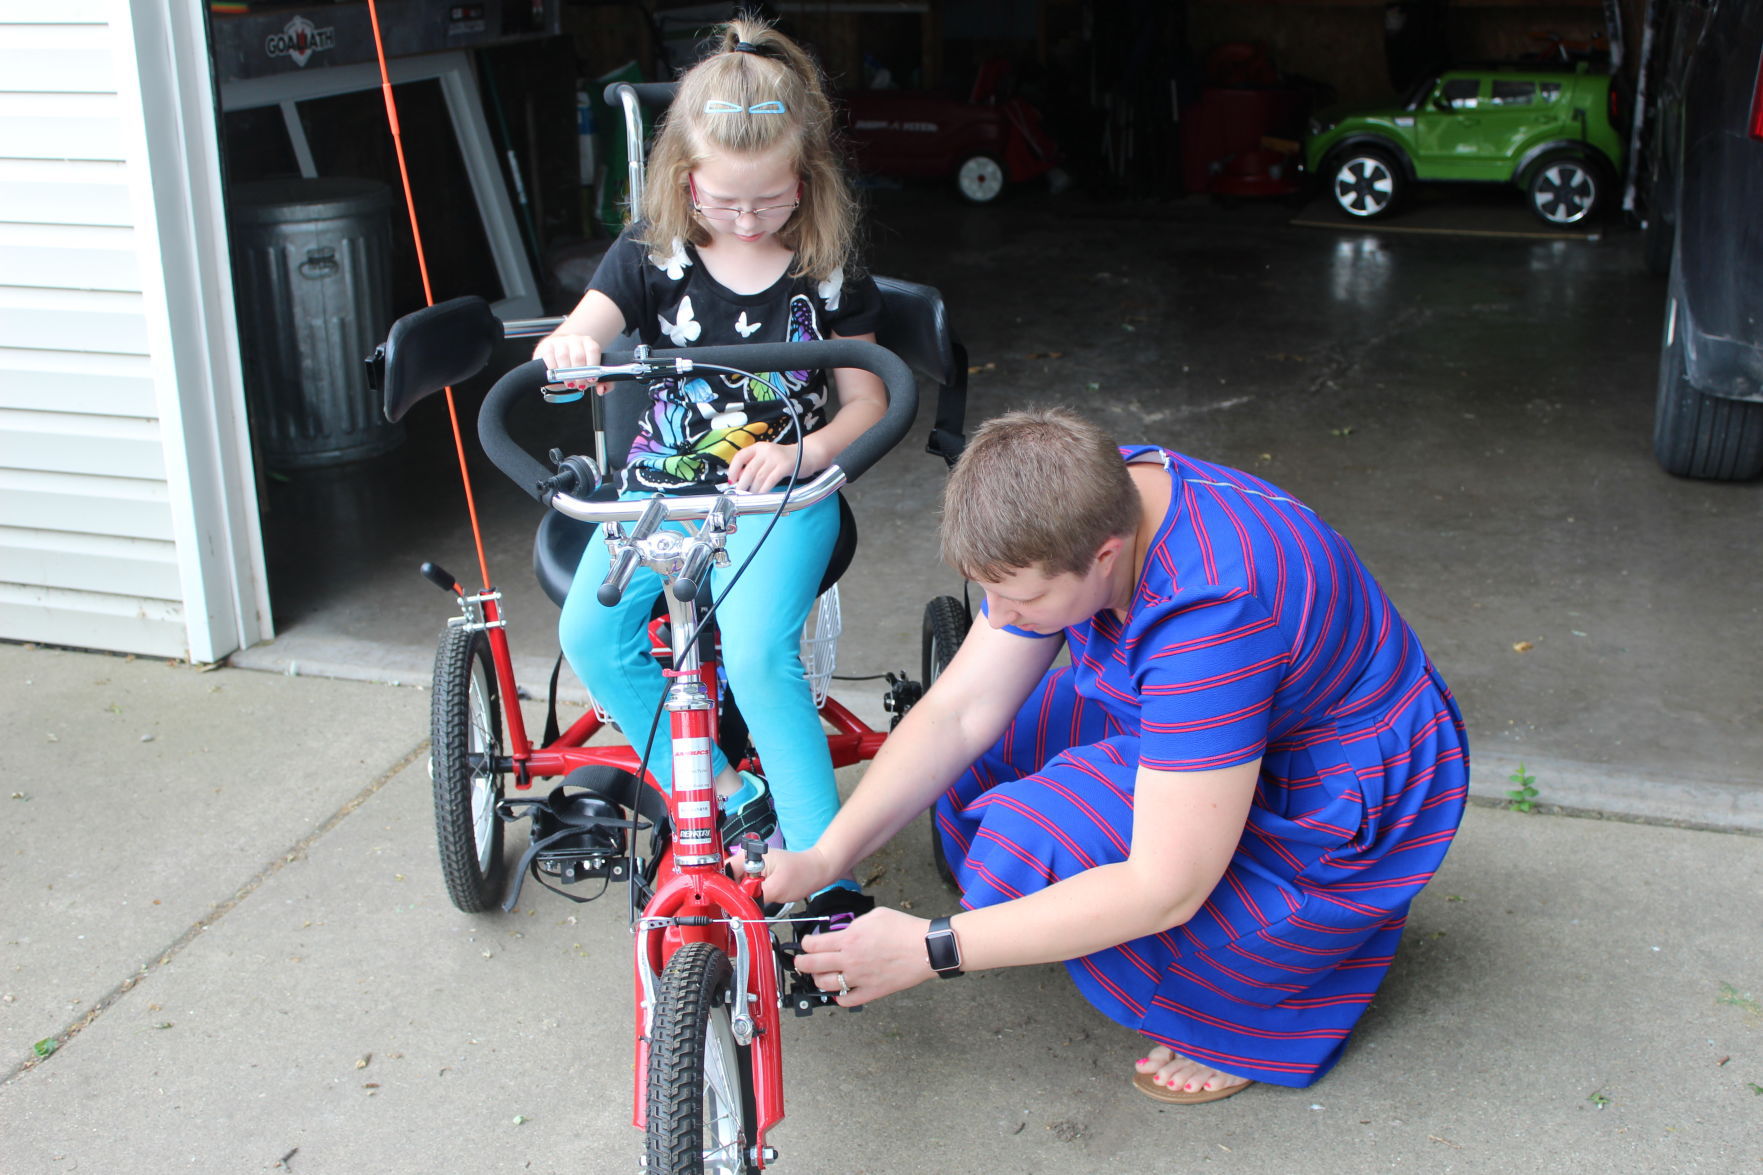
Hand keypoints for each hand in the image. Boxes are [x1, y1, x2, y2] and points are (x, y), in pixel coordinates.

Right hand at [533, 331, 607, 393]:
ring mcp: (560, 341)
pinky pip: (549, 355)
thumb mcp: (592, 374)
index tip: (591, 379)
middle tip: (579, 385)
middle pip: (578, 356)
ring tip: (568, 382)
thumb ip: (603, 383)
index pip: (593, 351)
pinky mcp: (547, 345)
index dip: (593, 366)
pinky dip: (553, 367)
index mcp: (589, 343)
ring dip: (565, 373)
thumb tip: (601, 390)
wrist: (559, 353)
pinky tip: (556, 375)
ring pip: (563, 356)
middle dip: (579, 374)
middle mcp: (575, 339)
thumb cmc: (578, 365)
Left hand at [725, 441, 809, 492]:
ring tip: (751, 495)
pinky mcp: (785, 466)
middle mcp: (766, 450)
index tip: (731, 480)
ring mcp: (776, 458)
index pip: (740, 456)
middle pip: (749, 470)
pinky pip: (770, 481)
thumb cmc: (785, 459)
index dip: (733, 469)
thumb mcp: (767, 457)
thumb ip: (755, 465)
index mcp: (758, 447)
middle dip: (742, 484)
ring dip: (753, 489)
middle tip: (740, 493)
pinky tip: (762, 494)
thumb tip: (739, 479)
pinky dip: (764, 489)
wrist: (808, 454)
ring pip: (759, 477)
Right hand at [732, 845, 836, 905]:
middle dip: (731, 894)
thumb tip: (737, 904)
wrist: (819, 871)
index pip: (724, 871)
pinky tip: (755, 902)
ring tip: (749, 904)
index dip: (721, 887)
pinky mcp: (760, 875)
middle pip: (729, 879)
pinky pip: (747, 888)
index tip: (723, 901)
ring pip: (737, 885)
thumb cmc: (803, 873)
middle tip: (737, 908)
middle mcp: (750, 860)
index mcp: (751, 857)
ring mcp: (755, 868)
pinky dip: (749, 896)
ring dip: (741, 897)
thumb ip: (754, 896)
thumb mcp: (776, 889)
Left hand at [793, 907, 934, 1007]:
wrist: (925, 948)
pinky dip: (839, 996)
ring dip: (818, 980)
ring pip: (824, 985)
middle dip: (801, 963)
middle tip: (801, 962)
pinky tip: (840, 990)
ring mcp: (859, 979)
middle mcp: (849, 961)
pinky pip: (846, 1000)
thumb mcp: (874, 916)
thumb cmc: (903, 929)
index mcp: (848, 939)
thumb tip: (842, 933)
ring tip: (820, 975)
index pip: (813, 945)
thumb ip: (853, 925)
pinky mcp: (871, 992)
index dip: (805, 944)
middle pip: (811, 966)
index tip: (806, 943)